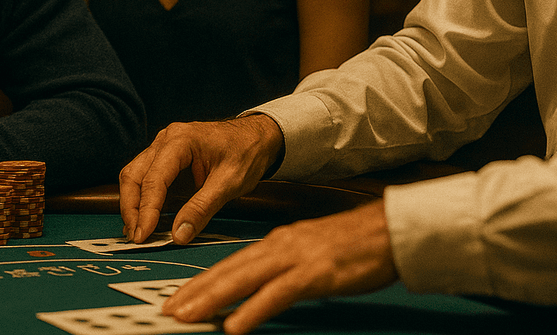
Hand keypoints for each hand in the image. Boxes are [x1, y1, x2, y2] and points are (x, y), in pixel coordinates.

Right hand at [119, 115, 283, 244]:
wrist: (257, 137)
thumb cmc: (246, 153)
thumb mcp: (229, 183)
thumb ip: (202, 208)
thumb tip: (179, 235)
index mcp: (180, 140)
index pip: (155, 178)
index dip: (146, 209)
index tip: (143, 234)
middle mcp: (165, 140)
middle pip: (134, 175)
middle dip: (132, 208)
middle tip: (136, 236)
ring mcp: (163, 147)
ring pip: (135, 176)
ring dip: (133, 204)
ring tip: (138, 231)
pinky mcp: (166, 159)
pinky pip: (146, 178)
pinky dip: (143, 199)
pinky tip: (146, 219)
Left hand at [163, 201, 396, 333]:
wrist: (389, 231)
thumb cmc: (353, 247)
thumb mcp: (307, 254)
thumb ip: (280, 269)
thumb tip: (256, 288)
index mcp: (275, 243)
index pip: (229, 264)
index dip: (200, 282)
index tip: (178, 298)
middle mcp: (279, 247)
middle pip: (228, 271)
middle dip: (195, 292)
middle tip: (168, 310)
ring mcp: (296, 259)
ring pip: (244, 280)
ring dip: (213, 299)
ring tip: (188, 316)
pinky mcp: (316, 274)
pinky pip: (278, 294)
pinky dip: (254, 310)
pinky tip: (235, 325)